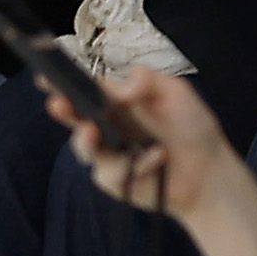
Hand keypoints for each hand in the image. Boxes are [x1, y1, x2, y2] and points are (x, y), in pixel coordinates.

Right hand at [55, 64, 239, 223]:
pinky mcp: (112, 179)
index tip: (46, 76)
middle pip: (73, 116)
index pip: (84, 88)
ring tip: (93, 133)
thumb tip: (120, 85)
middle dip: (61, 109)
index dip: (62, 81)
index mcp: (115, 100)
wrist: (210, 172)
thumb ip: (148, 79)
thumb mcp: (176, 93)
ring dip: (87, 141)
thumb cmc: (193, 129)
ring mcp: (106, 153)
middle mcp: (106, 125)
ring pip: (83, 146)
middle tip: (58, 104)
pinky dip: (137, 164)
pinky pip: (111, 171)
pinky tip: (157, 159)